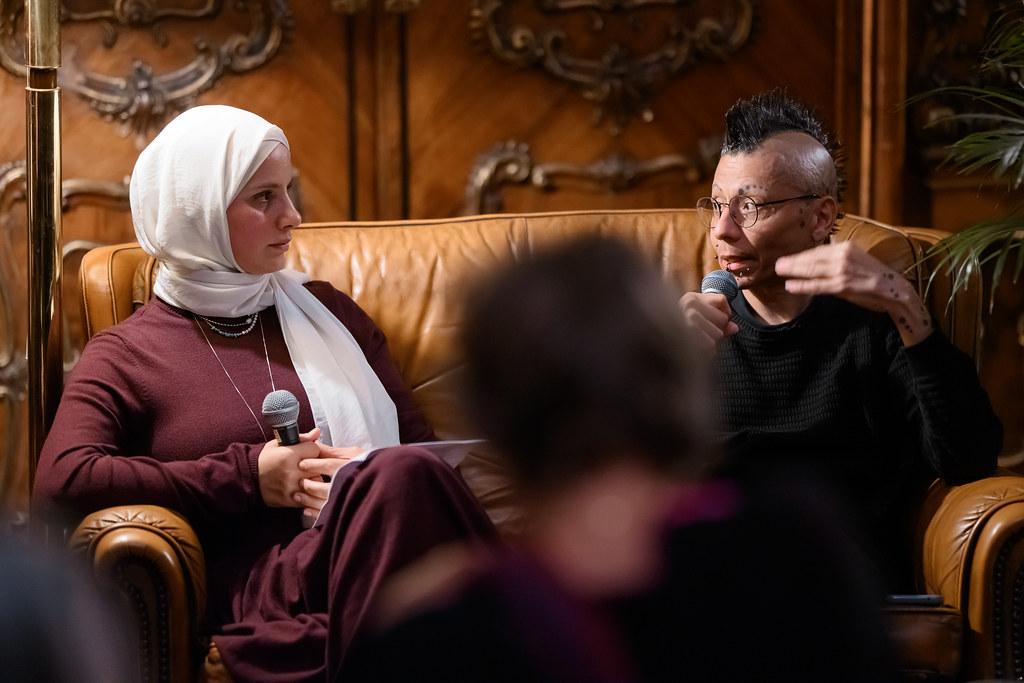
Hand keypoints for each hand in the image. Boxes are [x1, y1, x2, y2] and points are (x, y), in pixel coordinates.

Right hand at [257, 427, 320, 507]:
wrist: (247, 478)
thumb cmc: (263, 460)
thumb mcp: (278, 444)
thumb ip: (301, 438)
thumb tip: (316, 433)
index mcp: (288, 455)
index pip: (316, 449)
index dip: (313, 450)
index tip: (308, 452)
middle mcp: (291, 471)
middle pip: (319, 466)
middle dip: (315, 464)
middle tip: (308, 464)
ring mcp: (291, 487)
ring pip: (317, 482)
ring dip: (314, 479)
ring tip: (305, 476)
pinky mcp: (290, 499)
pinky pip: (310, 497)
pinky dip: (309, 492)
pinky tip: (302, 487)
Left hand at [294, 443, 363, 517]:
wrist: (387, 484)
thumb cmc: (370, 467)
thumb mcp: (354, 454)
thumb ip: (333, 451)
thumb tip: (314, 445)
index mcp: (351, 468)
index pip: (329, 466)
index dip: (313, 465)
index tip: (301, 464)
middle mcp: (348, 486)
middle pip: (323, 486)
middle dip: (308, 484)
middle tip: (299, 481)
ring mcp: (346, 501)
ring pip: (322, 503)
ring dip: (307, 499)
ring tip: (298, 496)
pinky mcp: (344, 513)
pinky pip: (325, 515)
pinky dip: (314, 512)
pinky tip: (307, 509)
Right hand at [678, 291, 738, 349]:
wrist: (656, 342)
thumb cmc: (679, 333)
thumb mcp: (700, 322)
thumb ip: (719, 324)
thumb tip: (734, 328)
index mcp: (691, 297)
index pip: (722, 299)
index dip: (726, 313)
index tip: (720, 322)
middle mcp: (689, 304)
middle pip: (722, 318)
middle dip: (718, 330)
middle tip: (704, 336)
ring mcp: (686, 318)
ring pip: (718, 333)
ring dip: (712, 343)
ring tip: (698, 343)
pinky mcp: (686, 334)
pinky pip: (710, 345)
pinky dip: (707, 351)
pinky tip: (696, 350)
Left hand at [775, 242, 932, 344]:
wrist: (895, 290)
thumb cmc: (873, 277)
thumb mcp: (854, 261)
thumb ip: (835, 259)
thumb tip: (815, 260)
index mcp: (846, 247)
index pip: (818, 251)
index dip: (801, 255)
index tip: (788, 258)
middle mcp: (844, 255)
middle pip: (812, 258)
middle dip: (793, 261)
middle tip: (777, 264)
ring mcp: (844, 270)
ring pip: (813, 270)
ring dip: (794, 271)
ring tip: (780, 272)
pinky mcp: (845, 285)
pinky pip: (819, 285)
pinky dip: (803, 285)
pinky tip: (791, 286)